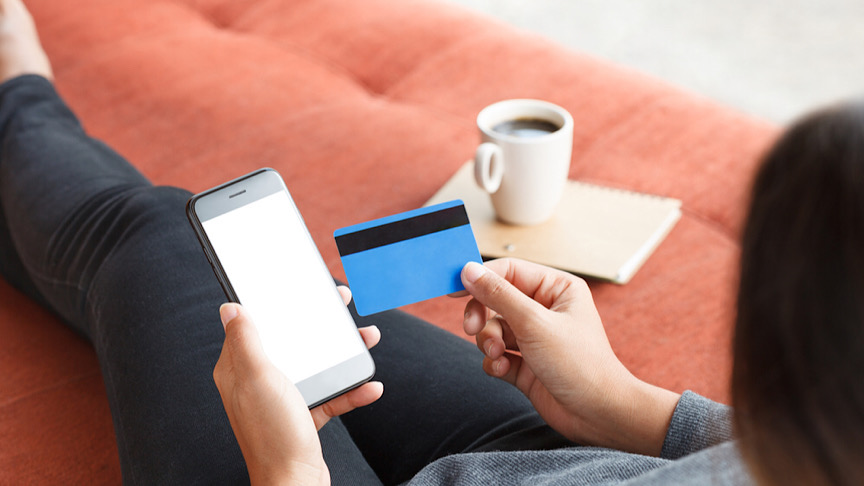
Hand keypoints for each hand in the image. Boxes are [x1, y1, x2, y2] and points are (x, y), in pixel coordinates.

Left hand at [213, 286, 382, 484]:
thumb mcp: (258, 379)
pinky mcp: (304, 417)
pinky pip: (330, 396)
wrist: (296, 485)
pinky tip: (371, 387)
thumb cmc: (273, 435)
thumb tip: (230, 308)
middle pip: (291, 342)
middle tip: (340, 305)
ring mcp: (282, 400)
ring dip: (343, 354)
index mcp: (240, 370)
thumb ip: (245, 341)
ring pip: (315, 366)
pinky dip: (351, 391)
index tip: (299, 288)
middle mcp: (258, 383)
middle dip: (318, 324)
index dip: (275, 304)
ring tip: (367, 339)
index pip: (254, 326)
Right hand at [460, 258, 679, 455]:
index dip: (480, 278)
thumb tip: (469, 271)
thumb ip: (498, 295)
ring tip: (498, 354)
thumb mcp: (534, 323)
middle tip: (471, 327)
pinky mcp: (525, 363)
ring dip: (488, 341)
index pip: (509, 271)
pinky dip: (493, 361)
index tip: (453, 287)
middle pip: (495, 300)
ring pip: (492, 328)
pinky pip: (495, 353)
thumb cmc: (580, 364)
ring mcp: (534, 338)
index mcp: (556, 288)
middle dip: (481, 315)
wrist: (597, 414)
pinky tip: (502, 369)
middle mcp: (545, 309)